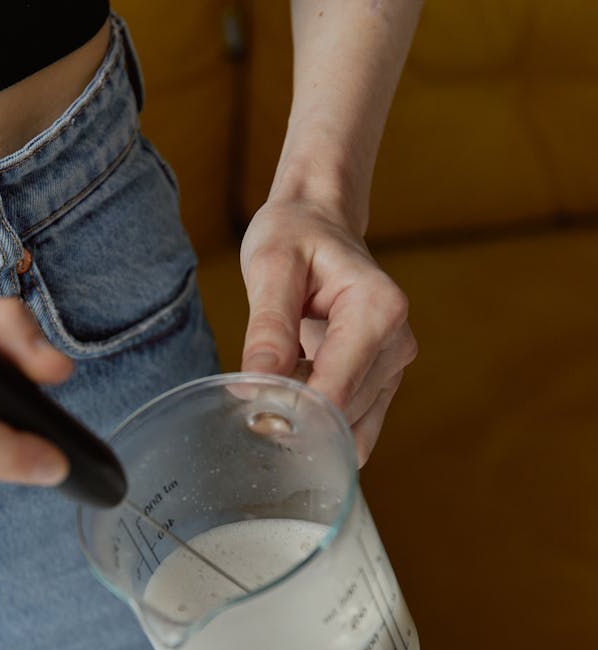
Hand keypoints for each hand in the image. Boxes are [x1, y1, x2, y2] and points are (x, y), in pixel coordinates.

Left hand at [240, 198, 416, 465]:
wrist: (318, 223)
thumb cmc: (295, 236)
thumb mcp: (271, 268)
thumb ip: (268, 329)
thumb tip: (253, 390)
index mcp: (377, 310)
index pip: (337, 390)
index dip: (293, 410)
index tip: (253, 409)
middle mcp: (397, 342)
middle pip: (342, 413)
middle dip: (297, 415)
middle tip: (254, 391)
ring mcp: (395, 366)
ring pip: (349, 427)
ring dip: (309, 421)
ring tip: (278, 380)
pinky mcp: (384, 382)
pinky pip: (356, 427)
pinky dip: (323, 424)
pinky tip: (296, 394)